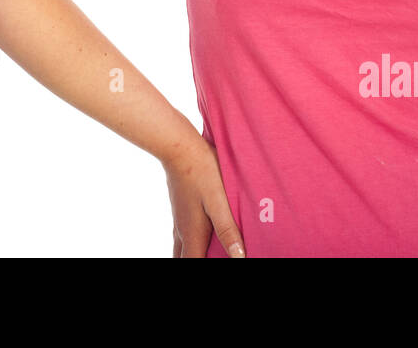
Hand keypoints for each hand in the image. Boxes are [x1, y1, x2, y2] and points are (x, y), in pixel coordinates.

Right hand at [163, 136, 245, 257]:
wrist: (178, 147)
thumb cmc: (202, 171)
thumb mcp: (218, 202)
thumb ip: (228, 230)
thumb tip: (239, 258)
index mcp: (192, 233)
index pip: (193, 265)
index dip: (201, 269)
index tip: (218, 263)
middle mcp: (182, 230)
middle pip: (183, 259)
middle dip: (195, 263)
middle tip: (213, 258)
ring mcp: (179, 218)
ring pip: (180, 248)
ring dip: (192, 255)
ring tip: (205, 255)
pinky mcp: (180, 207)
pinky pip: (182, 234)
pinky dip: (190, 243)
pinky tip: (200, 236)